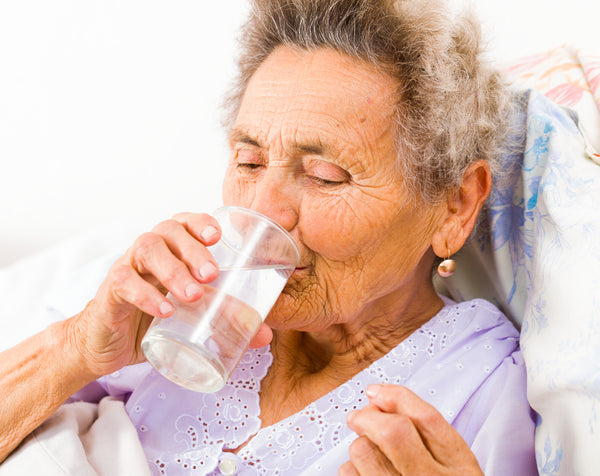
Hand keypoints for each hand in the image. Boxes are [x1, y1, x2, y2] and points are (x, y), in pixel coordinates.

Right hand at [65, 212, 223, 377]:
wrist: (108, 344)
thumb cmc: (155, 320)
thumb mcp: (193, 317)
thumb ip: (226, 320)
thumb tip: (265, 335)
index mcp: (172, 249)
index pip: (186, 221)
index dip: (201, 222)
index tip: (218, 237)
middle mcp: (150, 251)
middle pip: (169, 230)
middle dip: (193, 249)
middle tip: (212, 275)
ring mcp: (128, 267)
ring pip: (147, 249)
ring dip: (173, 269)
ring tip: (193, 295)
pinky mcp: (109, 291)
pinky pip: (124, 283)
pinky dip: (146, 295)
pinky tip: (164, 311)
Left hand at [339, 384, 482, 475]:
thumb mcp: (452, 469)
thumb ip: (427, 437)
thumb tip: (379, 397)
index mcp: (461, 470)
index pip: (427, 419)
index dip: (397, 397)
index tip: (376, 392)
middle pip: (393, 433)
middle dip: (369, 417)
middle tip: (358, 418)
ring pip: (364, 453)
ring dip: (358, 447)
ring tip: (366, 454)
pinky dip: (350, 471)